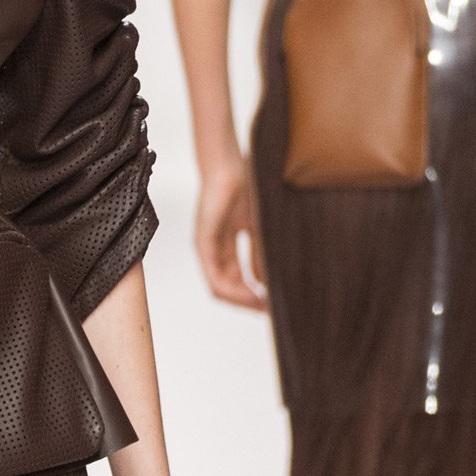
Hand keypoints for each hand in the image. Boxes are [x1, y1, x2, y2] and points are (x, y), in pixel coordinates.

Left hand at [196, 153, 266, 308]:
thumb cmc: (244, 188)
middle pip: (228, 288)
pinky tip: (251, 293)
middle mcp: (213, 251)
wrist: (230, 165)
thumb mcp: (257, 228)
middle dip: (249, 301)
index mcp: (225, 246)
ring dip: (242, 300)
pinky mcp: (203, 243)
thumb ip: (259, 255)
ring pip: (220, 288)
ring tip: (262, 305)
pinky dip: (233, 289)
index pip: (236, 280)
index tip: (272, 303)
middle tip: (269, 309)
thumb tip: (264, 282)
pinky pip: (214, 276)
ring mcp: (206, 248)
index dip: (253, 294)